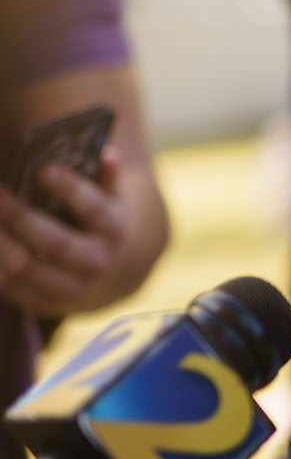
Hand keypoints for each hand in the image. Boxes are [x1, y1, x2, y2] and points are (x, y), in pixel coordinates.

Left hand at [0, 147, 129, 316]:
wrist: (112, 278)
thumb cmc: (100, 227)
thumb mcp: (112, 202)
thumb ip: (107, 179)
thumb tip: (108, 154)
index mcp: (113, 230)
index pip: (93, 208)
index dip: (69, 189)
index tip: (42, 170)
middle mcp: (97, 262)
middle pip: (53, 242)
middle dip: (18, 216)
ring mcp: (72, 288)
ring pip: (24, 268)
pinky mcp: (47, 304)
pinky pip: (9, 288)